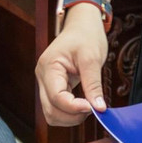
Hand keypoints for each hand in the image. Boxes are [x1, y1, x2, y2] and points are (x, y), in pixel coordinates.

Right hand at [34, 7, 108, 126]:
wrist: (82, 25)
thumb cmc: (86, 35)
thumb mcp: (92, 57)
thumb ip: (93, 84)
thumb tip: (99, 107)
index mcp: (49, 66)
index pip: (56, 97)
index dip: (74, 107)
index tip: (93, 108)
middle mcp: (43, 76)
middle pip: (50, 110)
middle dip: (72, 116)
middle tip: (94, 109)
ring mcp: (46, 83)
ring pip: (51, 113)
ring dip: (70, 117)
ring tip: (90, 107)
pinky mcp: (53, 87)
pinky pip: (56, 108)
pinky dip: (69, 113)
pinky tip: (84, 106)